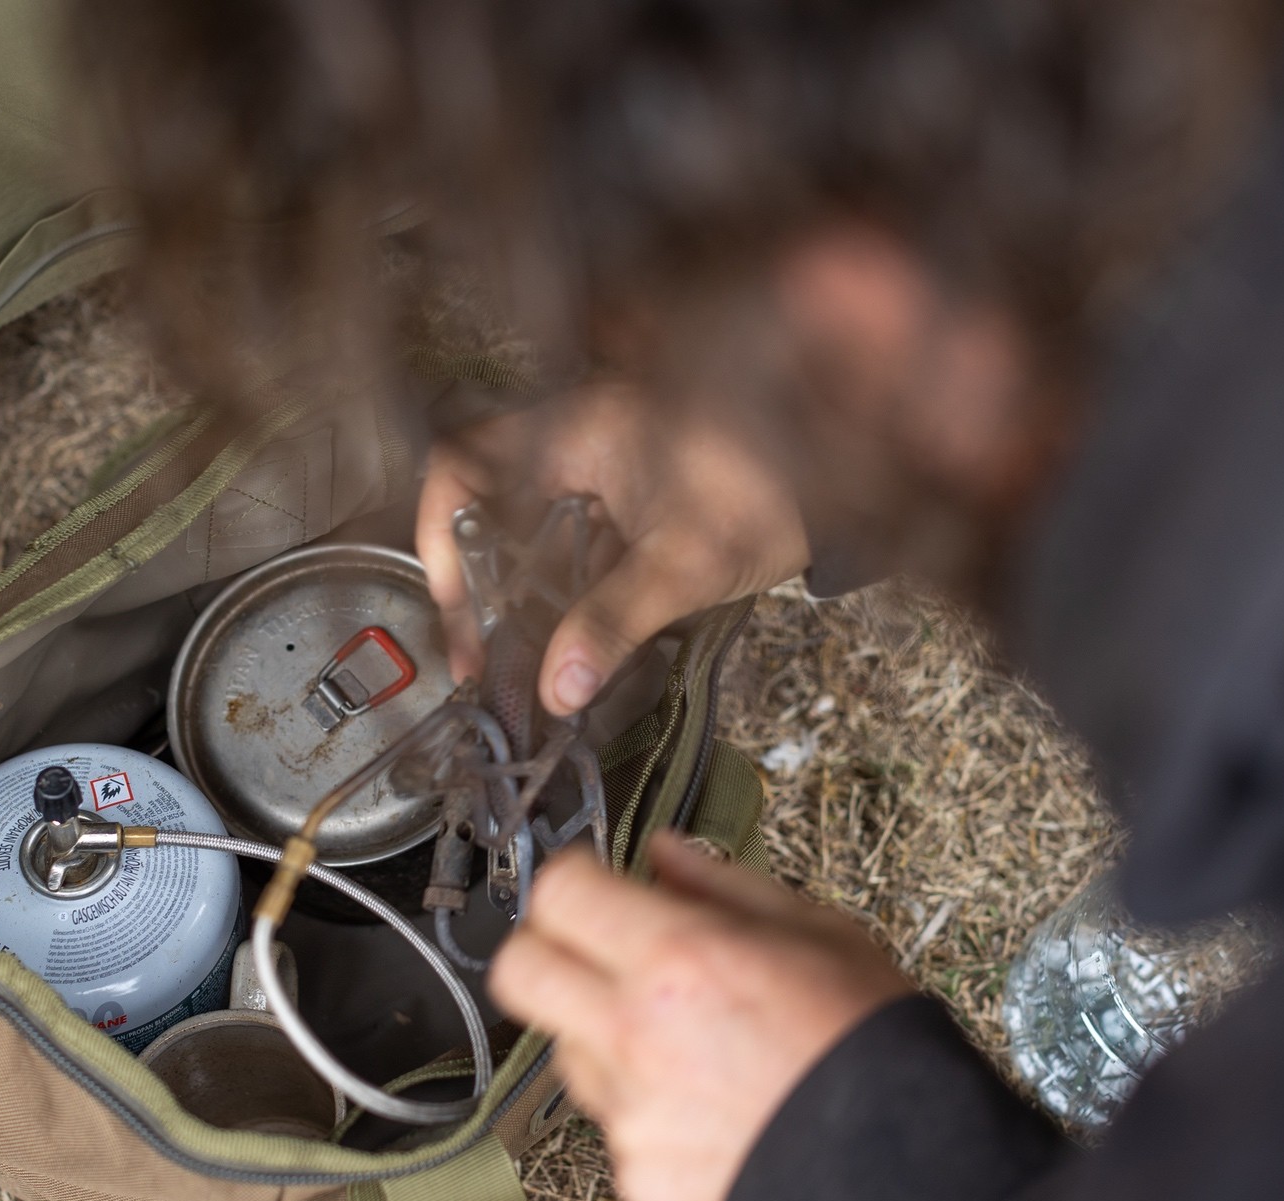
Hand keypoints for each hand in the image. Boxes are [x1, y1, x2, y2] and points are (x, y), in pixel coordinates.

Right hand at [416, 384, 810, 714]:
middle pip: (485, 503)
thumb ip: (612, 624)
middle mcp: (575, 437)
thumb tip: (555, 688)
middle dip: (475, 580)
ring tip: (516, 661)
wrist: (844, 478)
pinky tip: (567, 642)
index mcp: (576, 429)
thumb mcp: (683, 565)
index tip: (453, 601)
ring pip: (526, 528)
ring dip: (517, 593)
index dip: (439, 531)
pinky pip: (568, 541)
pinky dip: (560, 590)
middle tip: (479, 651)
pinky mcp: (625, 497)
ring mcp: (599, 465)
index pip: (463, 462)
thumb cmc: (770, 495)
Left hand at [488, 832, 912, 1200]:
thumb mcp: (814, 928)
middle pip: (518, 971)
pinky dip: (642, 1105)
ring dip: (599, 1031)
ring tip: (683, 1040)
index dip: (574, 878)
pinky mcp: (636, 1173)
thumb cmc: (869, 1043)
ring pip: (563, 1048)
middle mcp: (636, 1035)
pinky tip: (705, 1100)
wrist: (905, 1168)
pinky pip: (609, 1120)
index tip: (595, 881)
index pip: (558, 893)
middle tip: (593, 947)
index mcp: (677, 958)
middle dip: (545, 947)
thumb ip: (719, 883)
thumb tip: (661, 854)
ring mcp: (629, 1111)